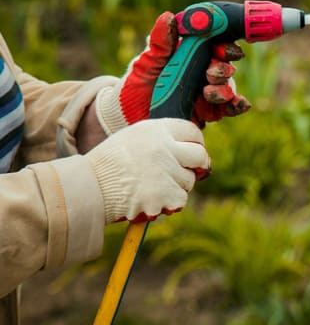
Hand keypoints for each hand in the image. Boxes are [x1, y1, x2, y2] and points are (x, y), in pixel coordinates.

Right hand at [87, 119, 209, 223]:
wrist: (86, 188)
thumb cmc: (108, 165)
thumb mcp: (132, 138)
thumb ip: (160, 139)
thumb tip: (192, 148)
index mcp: (156, 129)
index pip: (192, 131)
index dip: (195, 143)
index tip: (192, 151)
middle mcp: (164, 147)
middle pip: (200, 155)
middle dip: (196, 166)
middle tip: (185, 172)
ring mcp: (165, 171)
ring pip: (189, 181)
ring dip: (176, 186)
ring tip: (152, 186)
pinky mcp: (164, 194)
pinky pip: (181, 199)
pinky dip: (170, 203)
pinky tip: (151, 199)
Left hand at [95, 11, 251, 133]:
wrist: (128, 119)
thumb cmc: (136, 87)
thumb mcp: (145, 64)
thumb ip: (160, 43)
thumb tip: (169, 17)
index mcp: (190, 54)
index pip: (213, 43)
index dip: (222, 43)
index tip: (220, 48)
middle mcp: (202, 70)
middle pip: (225, 64)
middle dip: (223, 67)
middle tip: (211, 73)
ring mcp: (207, 91)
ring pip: (228, 85)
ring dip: (225, 87)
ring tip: (209, 93)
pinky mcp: (209, 112)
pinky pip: (229, 108)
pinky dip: (237, 105)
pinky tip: (239, 104)